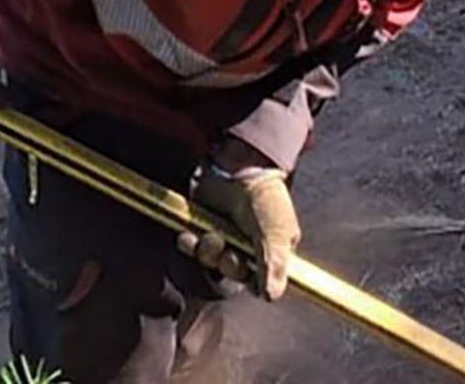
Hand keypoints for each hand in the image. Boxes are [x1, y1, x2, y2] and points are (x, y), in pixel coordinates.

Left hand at [177, 146, 300, 300]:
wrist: (238, 166)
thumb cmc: (263, 200)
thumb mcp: (276, 233)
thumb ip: (274, 265)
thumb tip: (270, 298)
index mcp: (272, 249)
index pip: (261, 280)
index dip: (252, 281)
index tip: (248, 274)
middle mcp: (247, 245)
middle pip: (233, 273)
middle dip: (229, 266)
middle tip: (229, 253)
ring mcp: (223, 235)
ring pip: (211, 261)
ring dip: (209, 253)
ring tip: (212, 237)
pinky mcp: (202, 225)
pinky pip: (192, 246)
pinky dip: (189, 245)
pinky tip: (188, 237)